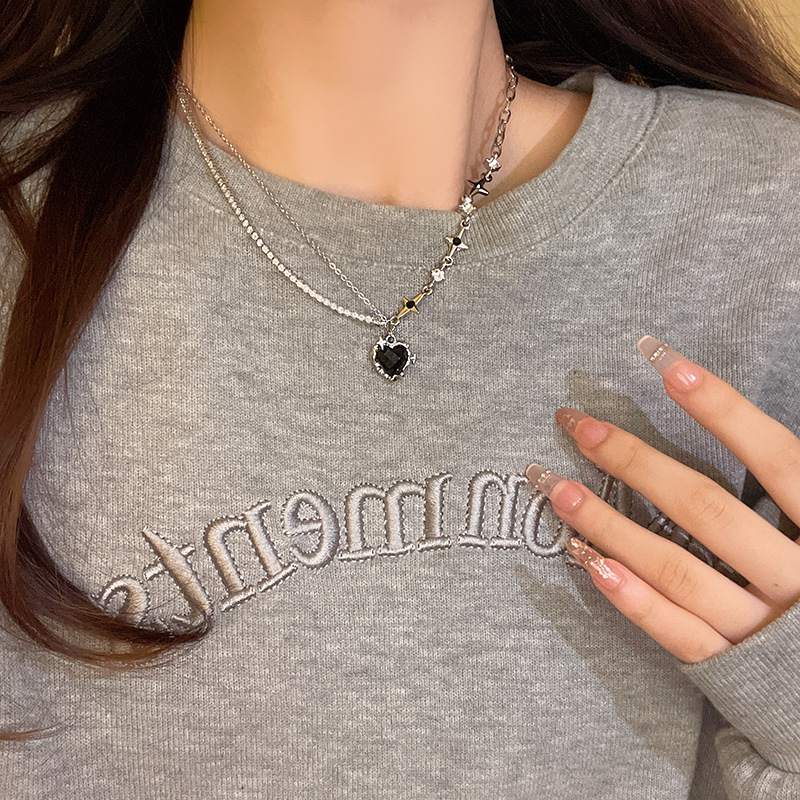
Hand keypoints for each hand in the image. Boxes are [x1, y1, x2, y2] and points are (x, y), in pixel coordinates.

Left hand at [525, 335, 799, 664]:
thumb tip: (743, 421)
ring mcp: (765, 630)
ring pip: (677, 569)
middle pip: (706, 509)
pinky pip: (679, 633)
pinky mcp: (737, 671)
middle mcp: (799, 579)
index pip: (777, 458)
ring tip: (554, 486)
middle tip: (575, 422)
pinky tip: (587, 560)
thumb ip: (792, 480)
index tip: (663, 362)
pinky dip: (632, 598)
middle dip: (634, 460)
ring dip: (609, 524)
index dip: (722, 408)